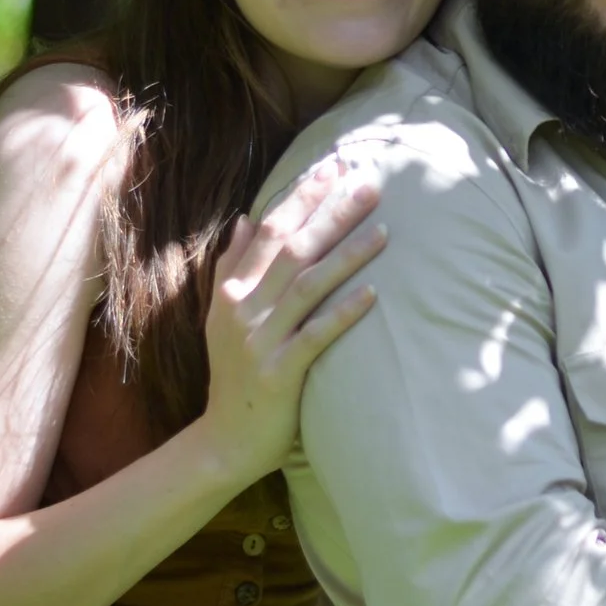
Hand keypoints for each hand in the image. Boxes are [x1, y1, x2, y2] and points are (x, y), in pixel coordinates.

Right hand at [188, 159, 386, 478]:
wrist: (224, 440)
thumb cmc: (232, 374)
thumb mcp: (220, 316)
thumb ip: (231, 266)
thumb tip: (245, 217)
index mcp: (232, 289)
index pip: (270, 229)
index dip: (302, 196)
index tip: (333, 166)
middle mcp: (244, 308)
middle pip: (293, 248)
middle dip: (332, 212)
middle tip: (371, 184)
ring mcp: (261, 340)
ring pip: (309, 286)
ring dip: (347, 254)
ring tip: (384, 229)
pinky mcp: (281, 372)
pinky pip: (317, 335)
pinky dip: (344, 312)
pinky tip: (373, 292)